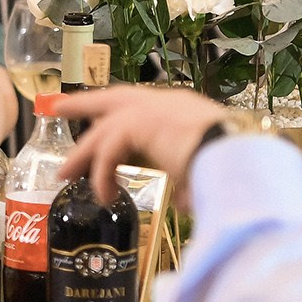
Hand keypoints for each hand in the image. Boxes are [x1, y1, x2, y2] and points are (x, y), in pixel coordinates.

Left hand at [54, 86, 229, 205]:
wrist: (243, 159)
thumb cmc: (236, 169)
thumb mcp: (207, 172)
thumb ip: (189, 183)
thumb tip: (184, 202)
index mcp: (185, 109)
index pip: (143, 105)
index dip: (119, 111)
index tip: (101, 117)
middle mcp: (168, 102)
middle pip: (114, 99)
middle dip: (84, 103)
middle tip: (58, 106)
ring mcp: (154, 108)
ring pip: (106, 129)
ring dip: (83, 153)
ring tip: (64, 174)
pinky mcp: (141, 123)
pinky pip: (110, 150)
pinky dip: (104, 174)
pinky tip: (104, 195)